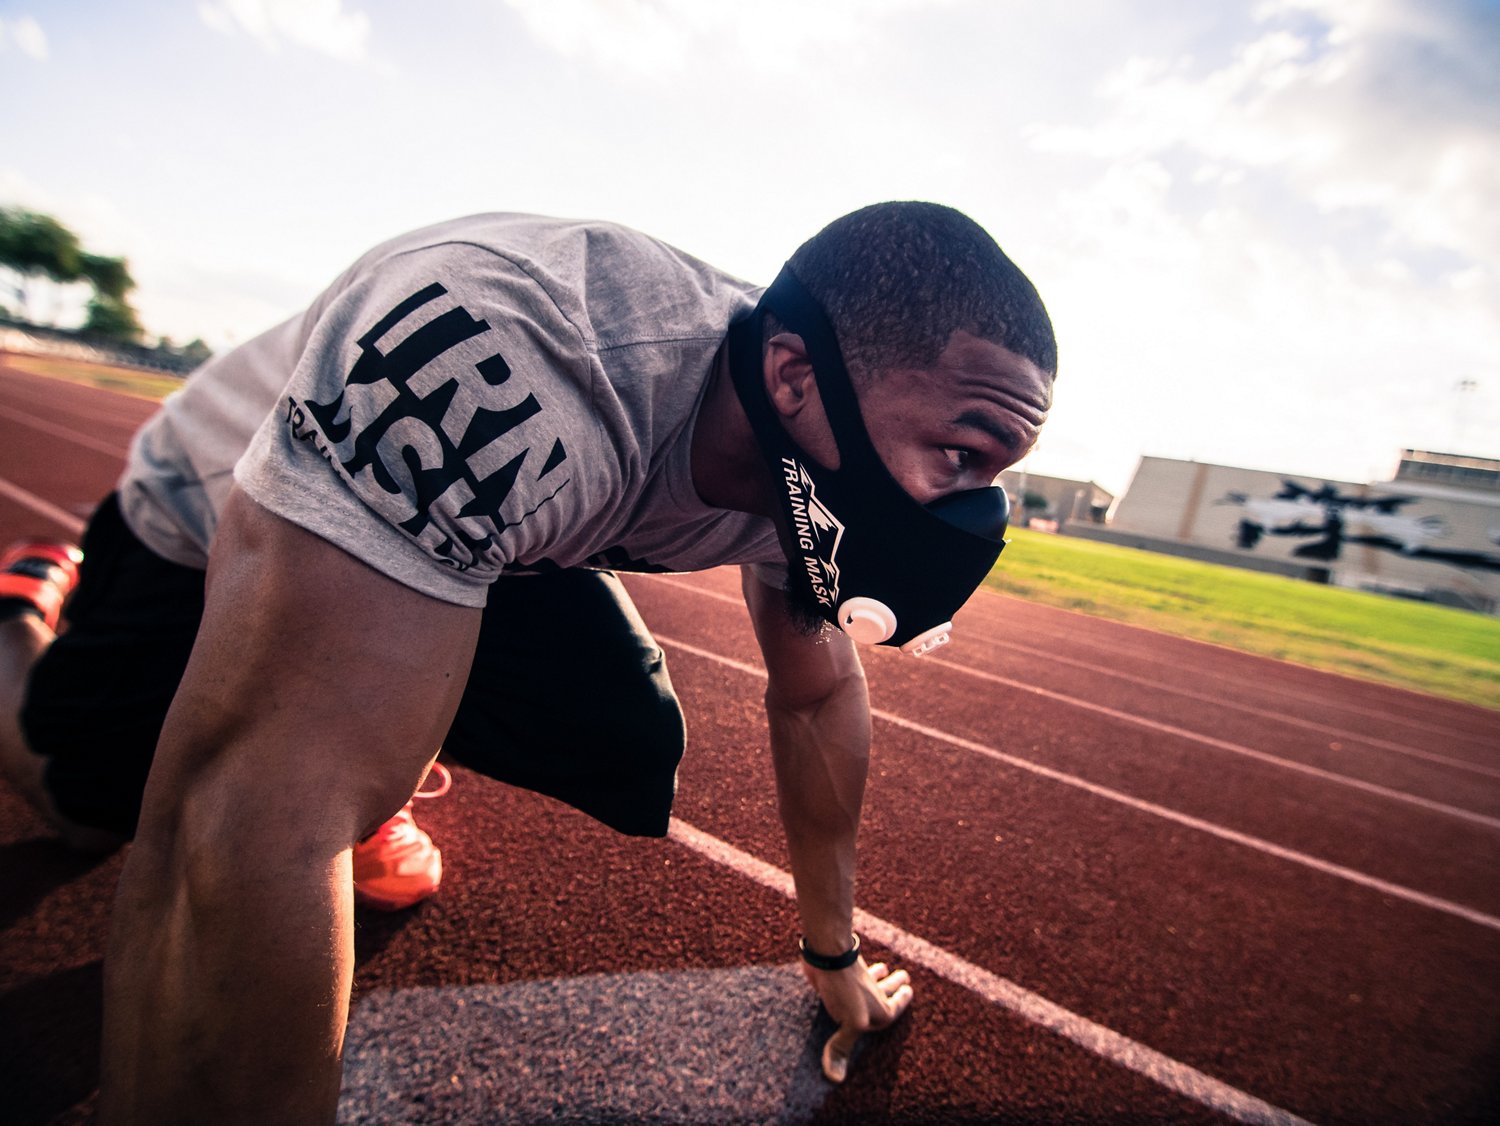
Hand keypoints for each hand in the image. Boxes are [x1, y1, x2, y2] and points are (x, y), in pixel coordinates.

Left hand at [802, 955, 913, 1082]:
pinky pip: (853, 971)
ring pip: (872, 978)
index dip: (901, 1001)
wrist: (831, 956)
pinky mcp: (841, 972)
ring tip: (887, 969)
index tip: (910, 992)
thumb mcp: (850, 1023)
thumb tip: (835, 1079)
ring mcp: (857, 981)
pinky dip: (858, 967)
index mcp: (881, 1010)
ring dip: (880, 976)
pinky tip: (857, 964)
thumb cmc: (846, 991)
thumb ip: (843, 1048)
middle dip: (894, 986)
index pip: (893, 1010)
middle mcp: (872, 995)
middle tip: (905, 979)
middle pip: (886, 990)